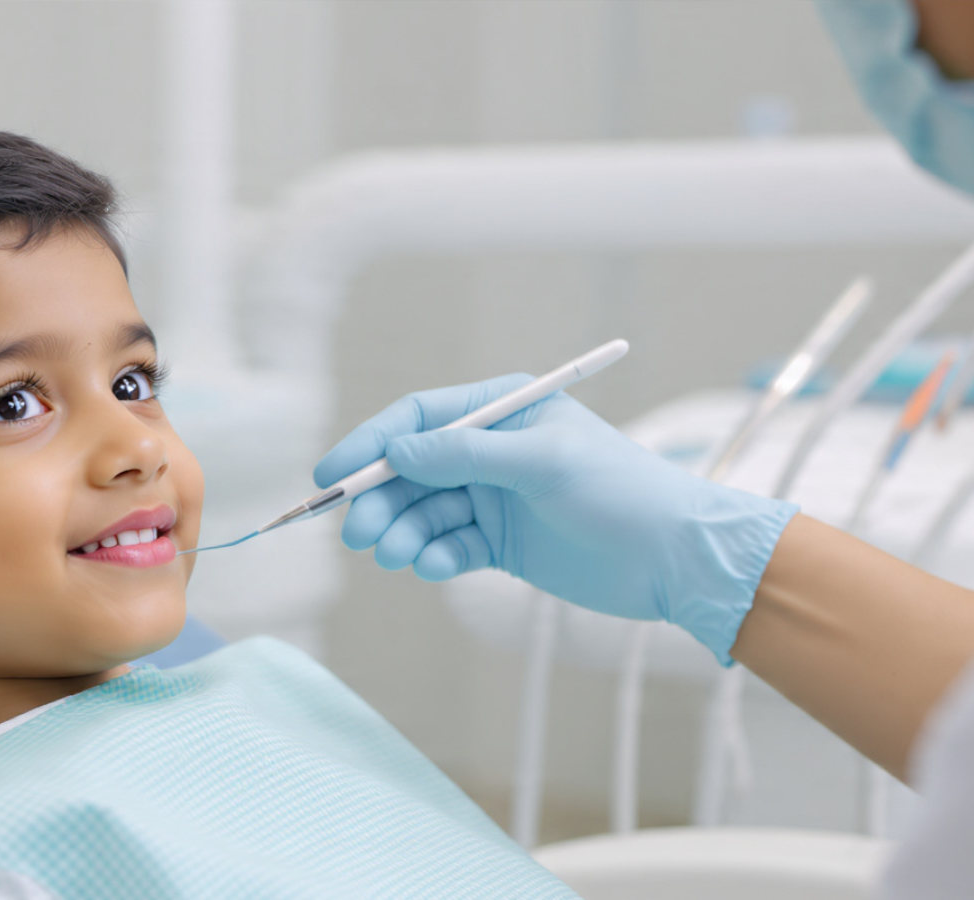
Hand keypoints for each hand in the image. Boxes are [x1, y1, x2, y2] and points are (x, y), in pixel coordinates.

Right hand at [315, 374, 797, 663]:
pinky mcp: (500, 544)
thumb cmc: (622, 493)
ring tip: (397, 557)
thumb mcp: (543, 463)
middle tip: (360, 535)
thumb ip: (467, 454)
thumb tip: (398, 451)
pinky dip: (434, 558)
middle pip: (409, 472)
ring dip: (402, 534)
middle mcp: (491, 451)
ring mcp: (493, 499)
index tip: (332, 474)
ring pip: (423, 514)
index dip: (370, 442)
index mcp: (503, 410)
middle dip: (379, 501)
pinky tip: (435, 567)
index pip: (417, 418)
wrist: (675, 558)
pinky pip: (448, 547)